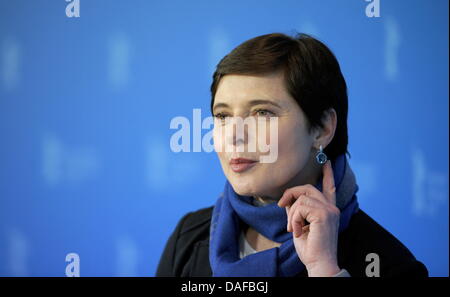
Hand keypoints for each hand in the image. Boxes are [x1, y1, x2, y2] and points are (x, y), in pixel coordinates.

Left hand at [278, 160, 340, 276]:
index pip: (329, 188)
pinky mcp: (323, 214)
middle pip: (308, 188)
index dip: (327, 174)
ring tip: (294, 228)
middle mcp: (332, 208)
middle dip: (291, 194)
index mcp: (328, 210)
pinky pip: (300, 207)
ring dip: (291, 215)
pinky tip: (298, 231)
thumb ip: (297, 211)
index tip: (326, 161)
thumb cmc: (310, 248)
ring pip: (301, 199)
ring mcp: (329, 210)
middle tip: (280, 205)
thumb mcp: (301, 225)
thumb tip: (287, 201)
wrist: (319, 263)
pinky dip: (294, 219)